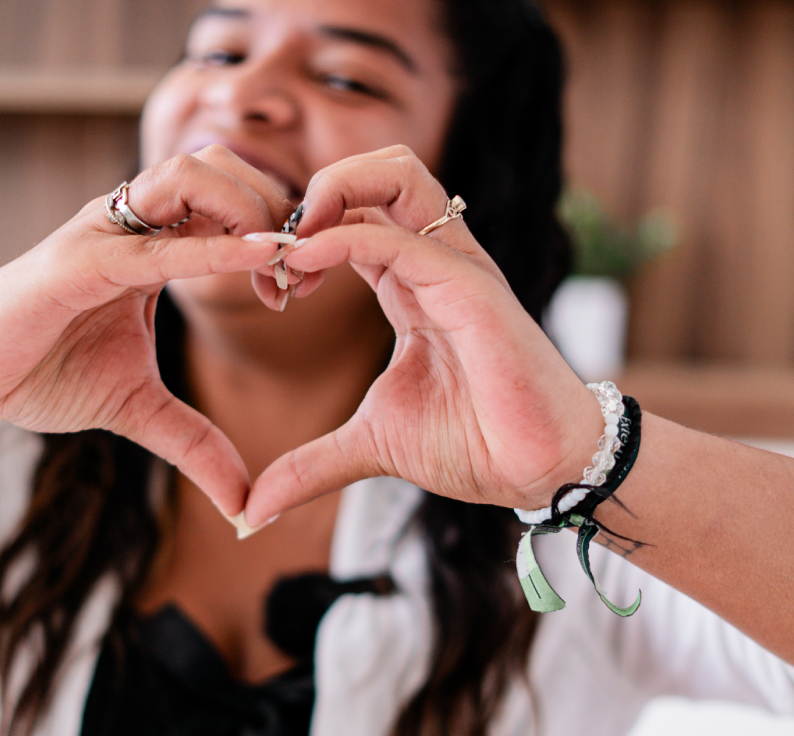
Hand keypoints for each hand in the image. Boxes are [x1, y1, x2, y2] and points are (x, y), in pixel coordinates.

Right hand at [0, 145, 296, 517]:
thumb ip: (195, 444)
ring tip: (274, 265)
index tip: (299, 286)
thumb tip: (244, 504)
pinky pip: (155, 245)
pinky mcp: (75, 263)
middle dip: (274, 206)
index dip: (276, 229)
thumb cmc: (40, 372)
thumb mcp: (136, 410)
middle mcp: (129, 221)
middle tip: (295, 272)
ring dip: (248, 211)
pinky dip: (209, 248)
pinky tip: (251, 260)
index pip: (230, 197)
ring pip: (192, 176)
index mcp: (151, 240)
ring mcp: (101, 234)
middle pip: (223, 165)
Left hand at [241, 146, 604, 525]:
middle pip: (379, 170)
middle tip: (272, 251)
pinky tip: (300, 264)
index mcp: (413, 282)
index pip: (354, 216)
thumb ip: (312, 464)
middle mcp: (436, 260)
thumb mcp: (371, 446)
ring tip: (286, 245)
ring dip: (331, 192)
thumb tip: (254, 507)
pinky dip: (341, 237)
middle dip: (314, 191)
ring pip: (396, 175)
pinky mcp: (472, 287)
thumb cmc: (476, 446)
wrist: (539, 471)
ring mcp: (457, 267)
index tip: (265, 284)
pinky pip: (400, 237)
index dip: (300, 234)